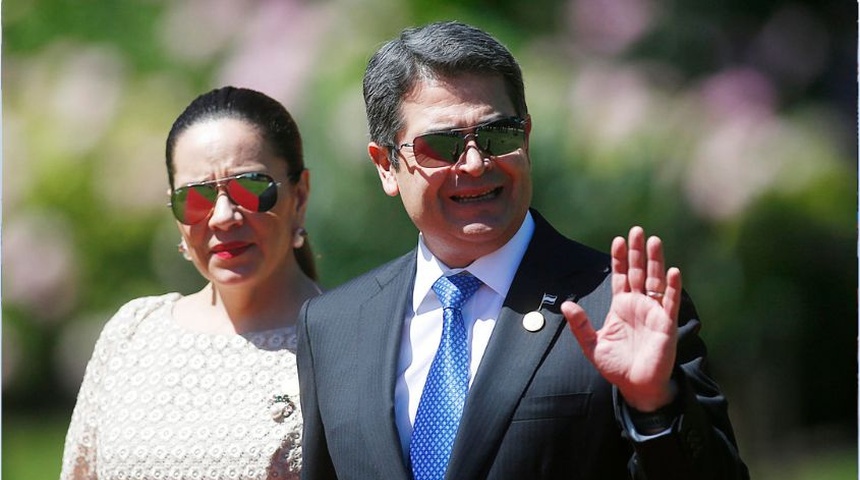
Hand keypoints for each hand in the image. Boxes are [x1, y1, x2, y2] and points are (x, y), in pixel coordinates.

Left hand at [562, 226, 681, 411]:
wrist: (636, 386)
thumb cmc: (617, 366)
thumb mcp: (592, 345)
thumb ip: (580, 325)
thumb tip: (566, 305)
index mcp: (621, 306)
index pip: (621, 276)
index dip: (620, 259)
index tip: (618, 239)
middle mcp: (639, 305)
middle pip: (639, 272)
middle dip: (637, 252)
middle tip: (637, 230)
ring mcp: (654, 312)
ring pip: (656, 281)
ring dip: (655, 261)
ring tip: (654, 241)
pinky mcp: (666, 324)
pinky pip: (670, 303)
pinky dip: (672, 288)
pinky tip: (673, 272)